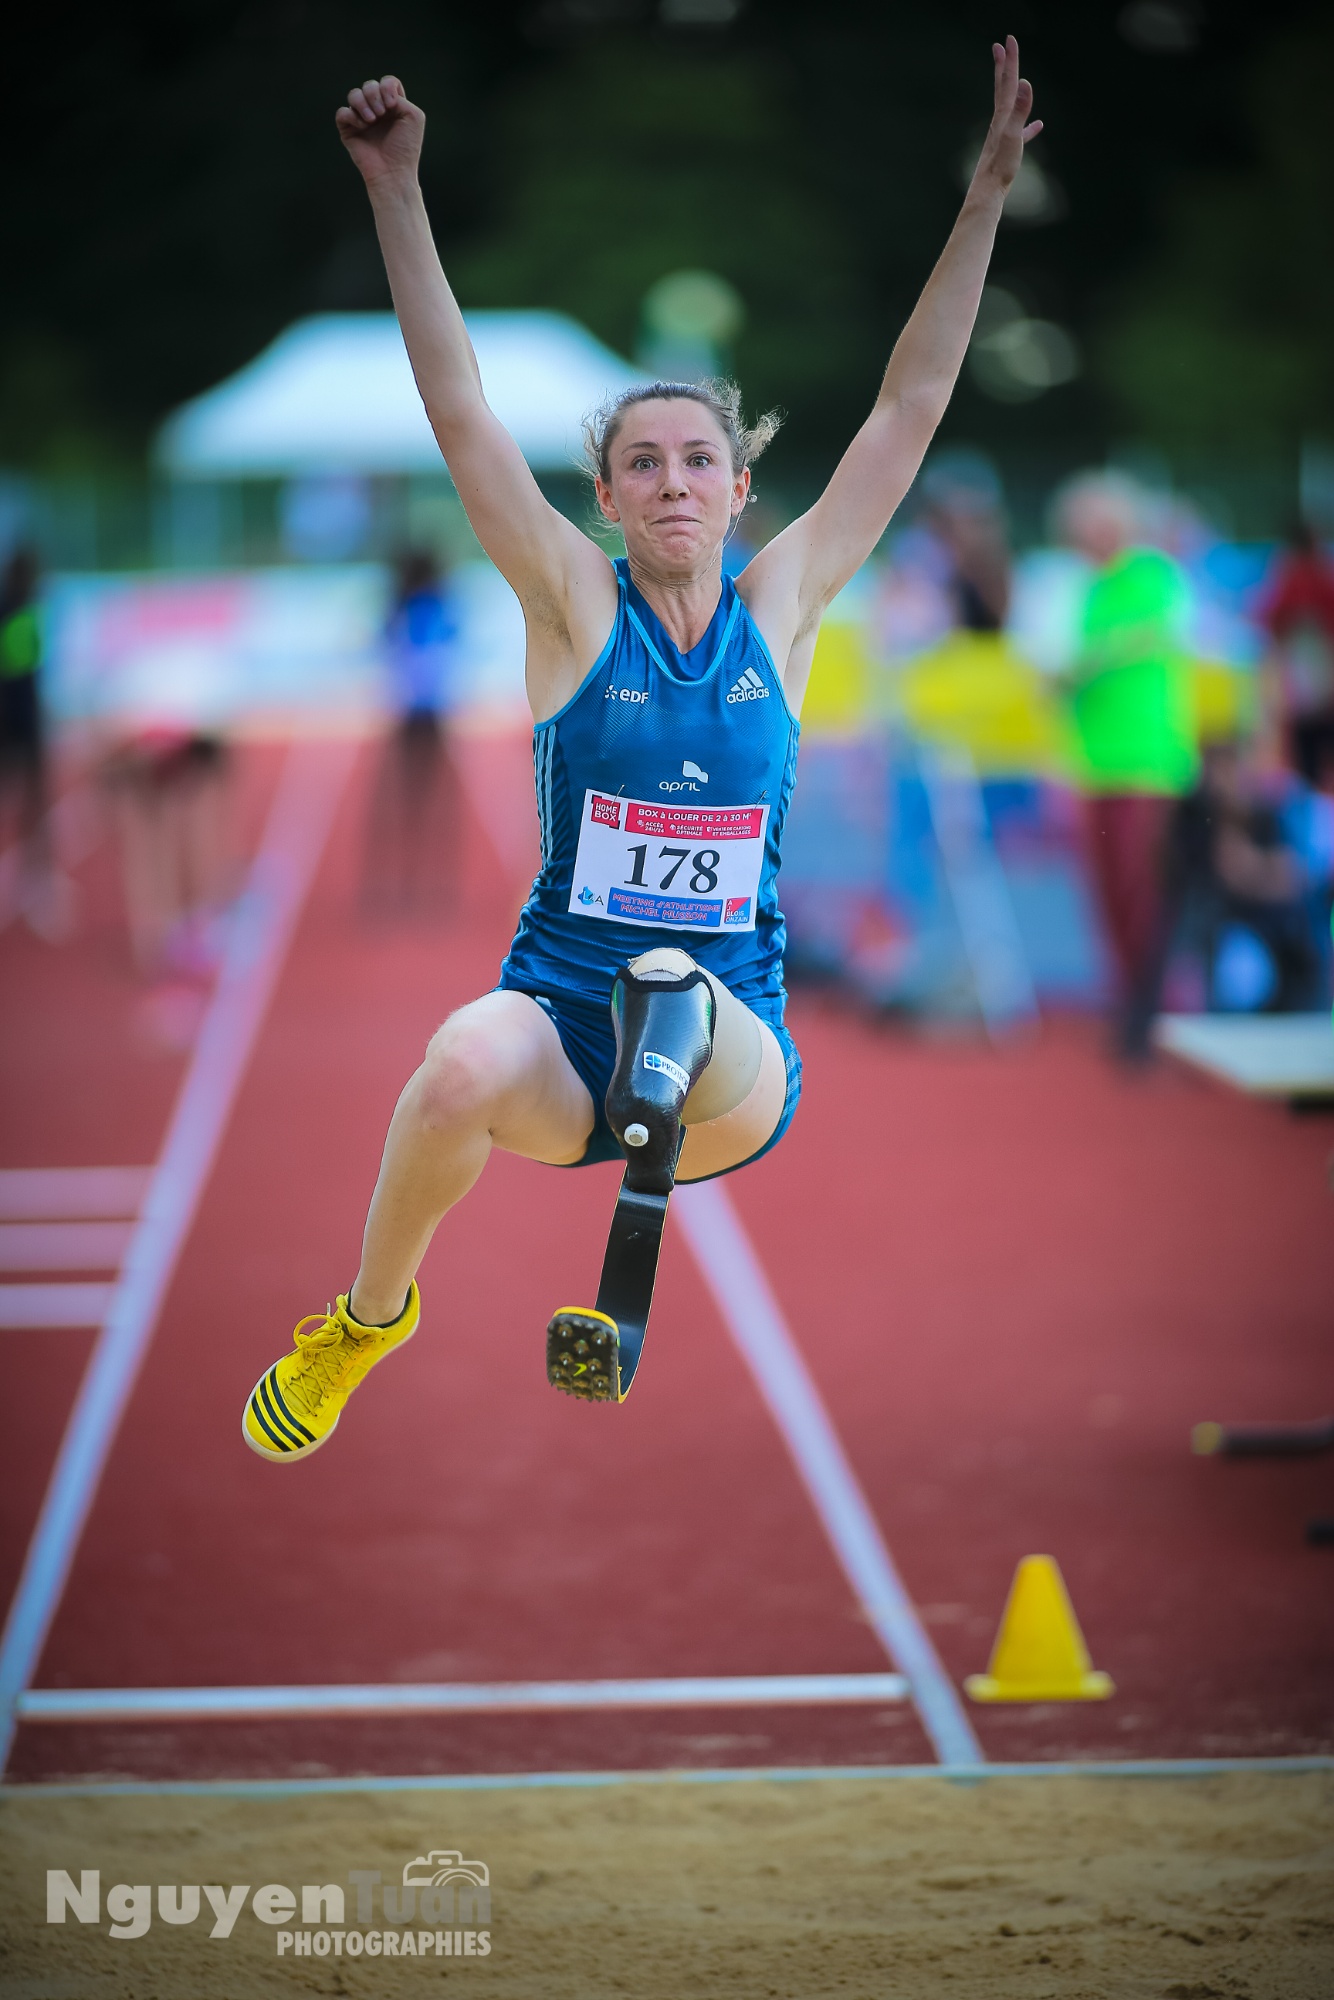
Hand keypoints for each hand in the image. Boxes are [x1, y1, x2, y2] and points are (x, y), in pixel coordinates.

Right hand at [335, 75, 423, 187]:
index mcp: (393, 106)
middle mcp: (377, 110)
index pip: (387, 82)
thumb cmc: (406, 147)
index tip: (392, 105)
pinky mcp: (348, 130)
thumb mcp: (413, 117)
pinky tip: (362, 127)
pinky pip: (342, 112)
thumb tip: (379, 94)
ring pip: (353, 94)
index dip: (387, 86)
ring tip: (372, 120)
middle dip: (374, 95)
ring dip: (363, 103)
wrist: (393, 171)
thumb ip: (400, 97)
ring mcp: (361, 119)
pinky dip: (351, 116)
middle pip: (369, 85)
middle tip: (382, 114)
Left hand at [971, 35, 1041, 197]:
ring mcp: (1004, 135)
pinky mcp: (1008, 150)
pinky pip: (1021, 132)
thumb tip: (1024, 83)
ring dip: (1013, 91)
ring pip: (1010, 107)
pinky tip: (1037, 125)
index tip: (1008, 39)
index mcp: (1002, 116)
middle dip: (1003, 67)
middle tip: (1000, 47)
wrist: (987, 193)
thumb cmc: (999, 166)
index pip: (1007, 82)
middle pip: (1002, 89)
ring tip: (1016, 79)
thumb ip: (1018, 109)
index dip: (1010, 60)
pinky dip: (1029, 125)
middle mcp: (1000, 122)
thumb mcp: (1012, 135)